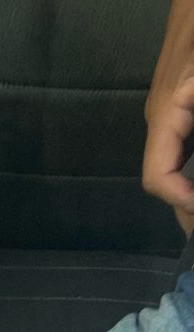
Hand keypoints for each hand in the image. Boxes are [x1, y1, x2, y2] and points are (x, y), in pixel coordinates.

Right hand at [145, 18, 193, 232]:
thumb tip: (193, 181)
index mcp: (168, 115)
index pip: (158, 177)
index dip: (183, 204)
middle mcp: (162, 119)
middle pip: (165, 179)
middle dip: (186, 209)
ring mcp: (170, 112)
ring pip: (173, 165)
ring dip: (188, 192)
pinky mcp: (182, 104)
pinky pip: (183, 147)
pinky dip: (191, 171)